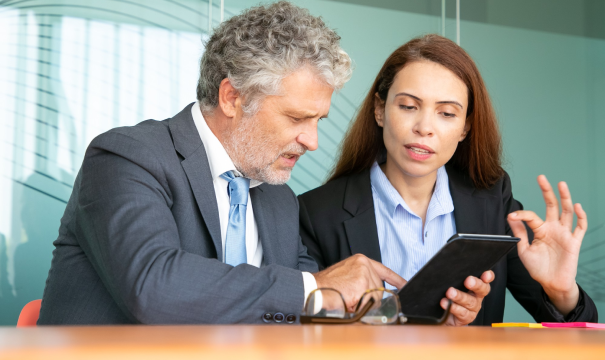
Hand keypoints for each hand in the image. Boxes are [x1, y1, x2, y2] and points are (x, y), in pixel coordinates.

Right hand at [313, 254, 406, 311]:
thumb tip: (378, 292)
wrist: (314, 288)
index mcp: (361, 260)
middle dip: (369, 298)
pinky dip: (359, 306)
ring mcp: (364, 275)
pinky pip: (369, 303)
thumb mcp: (348, 275)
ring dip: (363, 303)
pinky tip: (349, 301)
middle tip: (353, 297)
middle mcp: (365, 265)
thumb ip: (364, 279)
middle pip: (379, 288)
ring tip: (349, 298)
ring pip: (376, 297)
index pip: (385, 271)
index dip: (397, 280)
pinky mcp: (362, 286)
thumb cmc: (328, 284)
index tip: (405, 285)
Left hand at [440, 271, 493, 325]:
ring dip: (460, 296)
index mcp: (476, 286)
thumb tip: (445, 264)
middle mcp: (477, 297)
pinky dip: (453, 307)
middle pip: (482, 290)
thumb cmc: (449, 295)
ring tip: (450, 292)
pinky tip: (445, 303)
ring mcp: (473, 308)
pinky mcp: (466, 318)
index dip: (488, 276)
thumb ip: (454, 277)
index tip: (485, 274)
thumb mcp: (453, 284)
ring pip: (470, 302)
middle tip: (468, 281)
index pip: (485, 280)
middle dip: (476, 284)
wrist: (444, 315)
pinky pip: (462, 313)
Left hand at [507, 175, 585, 314]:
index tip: (511, 215)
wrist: (551, 284)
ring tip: (561, 184)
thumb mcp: (524, 250)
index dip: (521, 215)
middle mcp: (553, 229)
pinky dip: (580, 217)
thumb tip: (510, 216)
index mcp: (540, 230)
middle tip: (541, 177)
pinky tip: (577, 207)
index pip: (532, 216)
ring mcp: (565, 234)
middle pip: (552, 206)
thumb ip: (519, 233)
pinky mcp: (574, 243)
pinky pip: (580, 228)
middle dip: (547, 191)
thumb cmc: (538, 268)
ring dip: (565, 198)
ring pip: (567, 212)